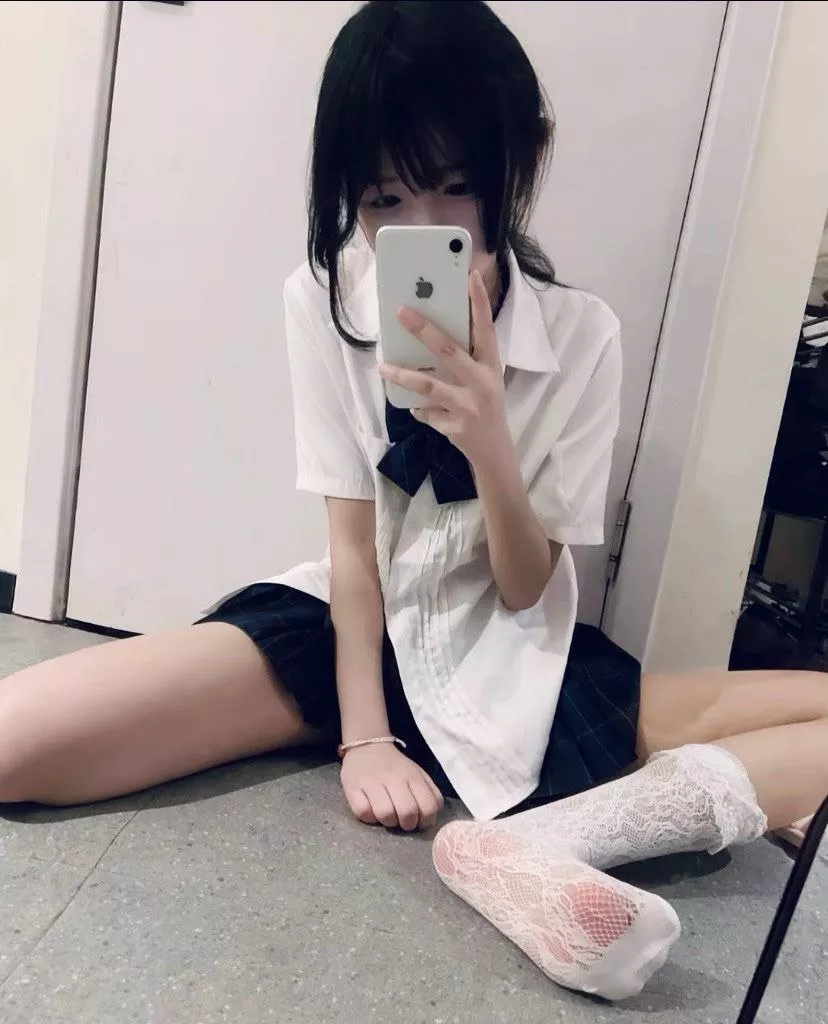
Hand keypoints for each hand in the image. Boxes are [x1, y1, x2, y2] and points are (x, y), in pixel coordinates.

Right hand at [340, 742, 443, 831]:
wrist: (367, 746)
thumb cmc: (396, 766)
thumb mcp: (417, 773)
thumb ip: (429, 792)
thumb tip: (431, 815)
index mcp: (413, 776)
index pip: (428, 807)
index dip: (426, 821)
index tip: (420, 821)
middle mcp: (394, 778)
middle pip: (407, 813)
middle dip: (407, 824)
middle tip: (403, 821)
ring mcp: (372, 783)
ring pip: (386, 815)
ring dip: (388, 822)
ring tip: (387, 815)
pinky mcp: (352, 789)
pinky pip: (364, 813)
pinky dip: (369, 817)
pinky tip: (372, 810)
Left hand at [379, 269, 511, 467]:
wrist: (494, 449)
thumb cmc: (485, 404)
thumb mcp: (485, 377)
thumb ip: (466, 356)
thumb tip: (428, 331)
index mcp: (491, 365)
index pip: (486, 328)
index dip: (480, 302)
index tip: (470, 275)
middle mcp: (482, 383)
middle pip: (449, 350)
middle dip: (423, 330)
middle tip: (401, 312)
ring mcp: (468, 406)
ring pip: (428, 385)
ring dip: (403, 375)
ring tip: (383, 367)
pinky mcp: (454, 427)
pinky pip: (425, 412)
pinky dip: (417, 409)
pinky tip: (413, 407)